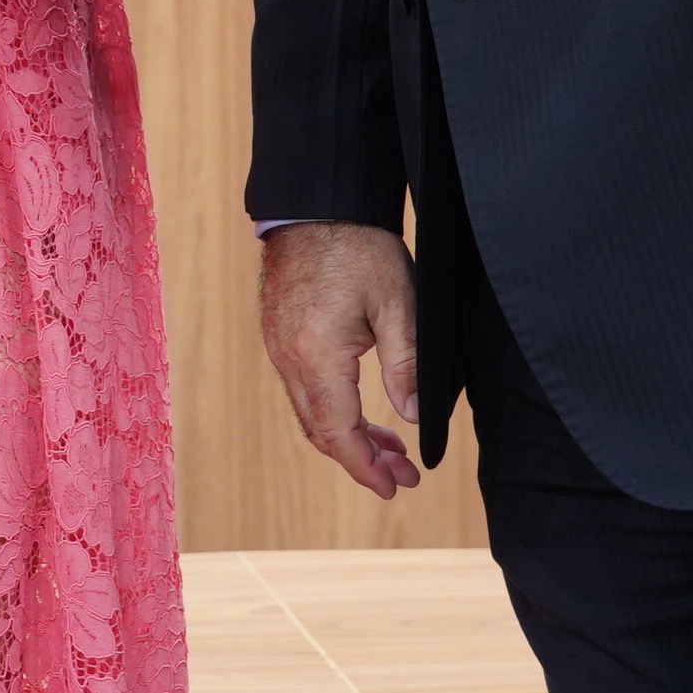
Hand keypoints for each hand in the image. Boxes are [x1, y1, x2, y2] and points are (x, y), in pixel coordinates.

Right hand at [260, 221, 423, 499]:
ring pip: (309, 412)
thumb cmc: (359, 247)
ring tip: (389, 445)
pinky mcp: (278, 334)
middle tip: (403, 474)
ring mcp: (277, 346)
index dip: (367, 468)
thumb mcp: (398, 305)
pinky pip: (300, 389)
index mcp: (317, 355)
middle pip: (320, 431)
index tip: (395, 487)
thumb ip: (406, 365)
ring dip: (347, 435)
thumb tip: (414, 417)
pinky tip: (360, 407)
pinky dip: (331, 409)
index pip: (340, 433)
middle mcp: (288, 357)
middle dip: (362, 459)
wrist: (314, 205)